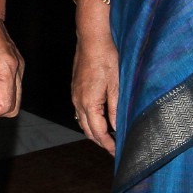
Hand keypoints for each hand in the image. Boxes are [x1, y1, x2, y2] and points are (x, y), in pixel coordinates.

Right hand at [72, 25, 118, 154]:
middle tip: (114, 149)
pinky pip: (80, 111)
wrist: (92, 39)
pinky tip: (100, 119)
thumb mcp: (117, 85)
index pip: (98, 132)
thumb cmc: (106, 59)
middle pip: (87, 130)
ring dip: (94, 132)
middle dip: (100, 142)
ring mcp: (75, 95)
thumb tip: (117, 128)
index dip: (108, 145)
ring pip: (82, 121)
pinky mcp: (76, 89)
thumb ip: (116, 109)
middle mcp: (78, 102)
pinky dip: (90, 120)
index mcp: (89, 103)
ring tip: (109, 137)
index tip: (117, 153)